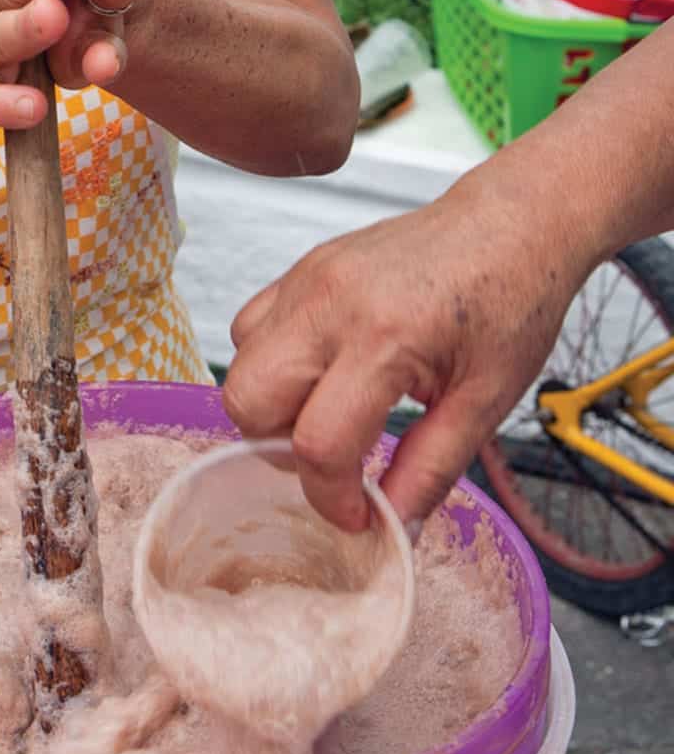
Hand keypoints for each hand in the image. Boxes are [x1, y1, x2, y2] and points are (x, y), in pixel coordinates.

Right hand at [222, 180, 585, 530]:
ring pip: (240, 364)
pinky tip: (322, 372)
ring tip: (331, 414)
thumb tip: (395, 530)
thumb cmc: (512, 301)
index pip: (317, 443)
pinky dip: (270, 362)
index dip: (332, 499)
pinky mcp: (304, 268)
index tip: (362, 515)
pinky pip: (251, 326)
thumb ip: (432, 469)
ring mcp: (309, 279)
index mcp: (385, 338)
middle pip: (249, 402)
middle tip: (338, 462)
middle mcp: (331, 303)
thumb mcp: (486, 401)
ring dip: (272, 406)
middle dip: (283, 452)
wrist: (512, 223)